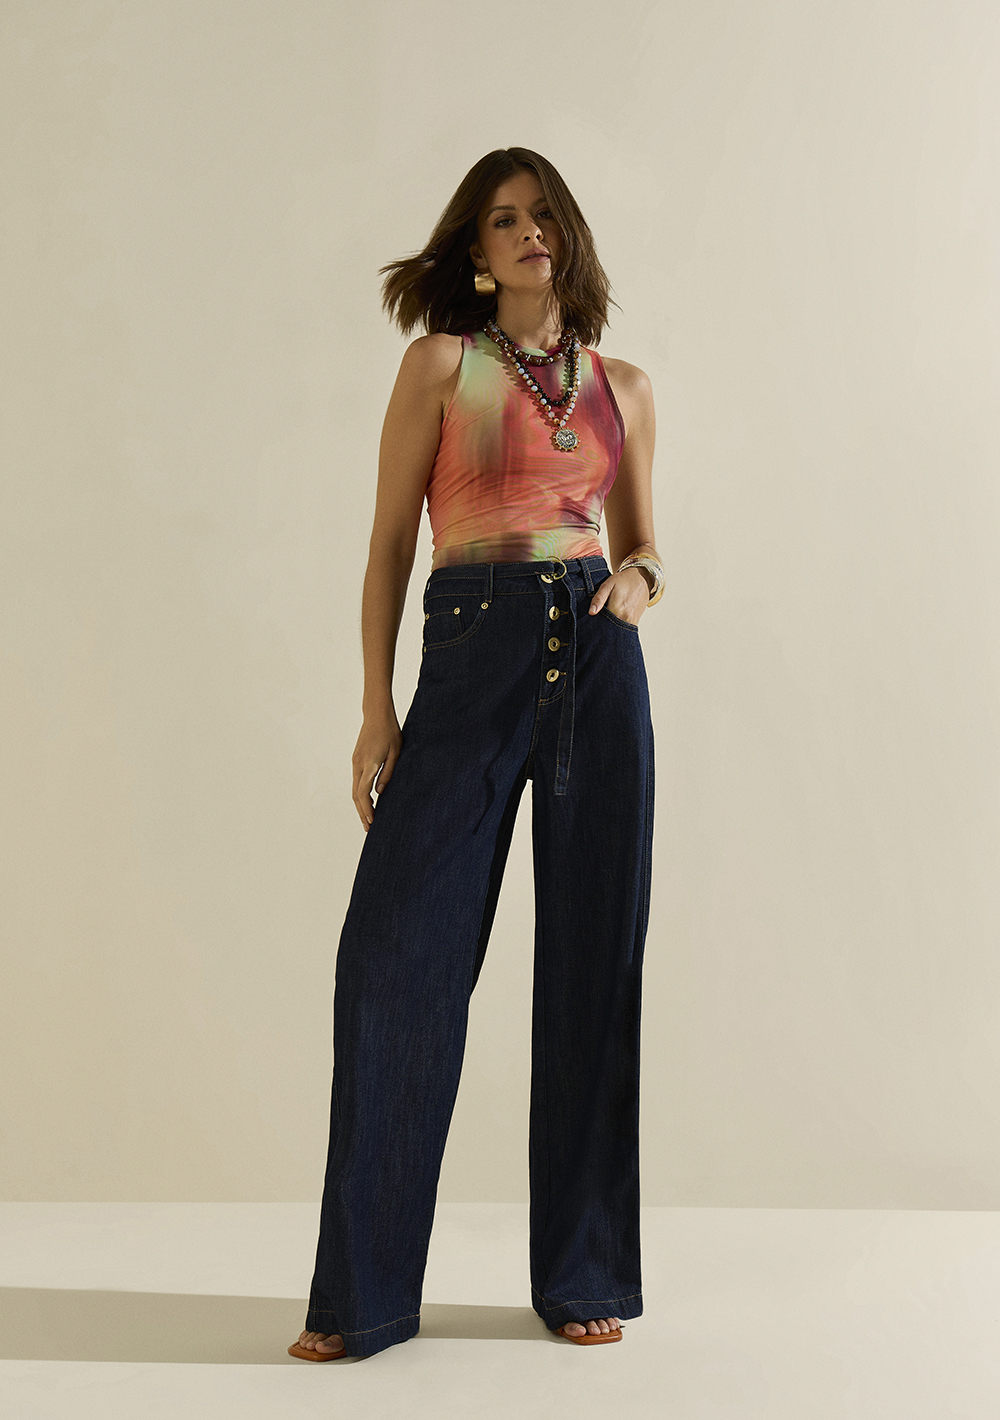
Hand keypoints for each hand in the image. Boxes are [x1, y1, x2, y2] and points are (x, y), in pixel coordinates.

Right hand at [352, 709, 401, 830]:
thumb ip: (388, 773)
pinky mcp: (356, 759)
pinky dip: (360, 795)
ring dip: (360, 805)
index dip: (367, 809)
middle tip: (369, 828)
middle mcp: (359, 764)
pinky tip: (367, 802)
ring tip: (368, 819)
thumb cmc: (390, 731)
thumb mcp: (396, 753)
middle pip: (355, 795)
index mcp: (369, 764)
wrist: (376, 714)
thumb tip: (380, 793)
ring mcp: (355, 762)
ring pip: (354, 789)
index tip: (372, 822)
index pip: (363, 793)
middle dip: (362, 813)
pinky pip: (356, 781)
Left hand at [587, 567, 649, 625]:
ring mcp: (631, 621)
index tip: (592, 619)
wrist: (641, 579)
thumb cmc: (623, 581)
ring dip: (609, 627)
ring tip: (607, 617)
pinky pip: (623, 630)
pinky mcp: (635, 622)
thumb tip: (591, 612)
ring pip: (616, 630)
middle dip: (602, 627)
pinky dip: (617, 627)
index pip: (601, 623)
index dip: (594, 623)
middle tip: (598, 618)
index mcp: (617, 609)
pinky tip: (614, 618)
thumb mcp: (607, 585)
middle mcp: (625, 618)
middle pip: (608, 629)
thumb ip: (599, 598)